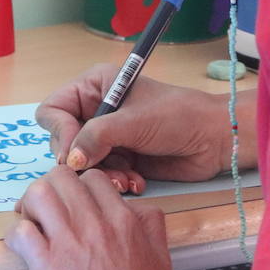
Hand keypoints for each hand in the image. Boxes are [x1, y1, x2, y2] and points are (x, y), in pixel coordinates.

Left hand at [6, 165, 183, 269]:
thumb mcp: (160, 254)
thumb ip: (149, 224)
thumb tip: (136, 211)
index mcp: (124, 220)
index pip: (93, 178)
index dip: (78, 188)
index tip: (72, 203)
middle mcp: (96, 223)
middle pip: (61, 177)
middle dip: (50, 189)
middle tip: (46, 210)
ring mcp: (70, 242)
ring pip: (38, 193)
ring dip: (30, 205)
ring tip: (32, 223)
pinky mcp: (47, 266)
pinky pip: (20, 232)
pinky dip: (16, 235)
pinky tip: (23, 247)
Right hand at [36, 63, 250, 192]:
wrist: (215, 139)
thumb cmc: (178, 116)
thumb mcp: (134, 122)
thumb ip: (97, 137)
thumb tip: (70, 161)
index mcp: (95, 87)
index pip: (54, 109)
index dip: (59, 132)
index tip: (71, 155)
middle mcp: (97, 110)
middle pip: (64, 140)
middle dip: (83, 159)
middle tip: (100, 171)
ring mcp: (109, 136)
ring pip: (83, 163)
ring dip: (102, 175)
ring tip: (125, 180)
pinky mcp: (122, 158)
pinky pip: (102, 175)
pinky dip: (116, 181)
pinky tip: (135, 182)